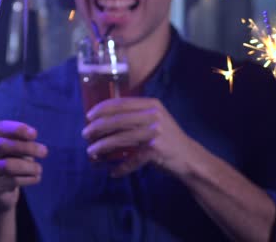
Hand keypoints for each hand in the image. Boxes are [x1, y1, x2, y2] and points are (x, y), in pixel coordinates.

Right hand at [0, 120, 46, 211]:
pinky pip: (12, 181)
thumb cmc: (10, 161)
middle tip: (45, 152)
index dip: (17, 129)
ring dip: (29, 166)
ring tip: (39, 169)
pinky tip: (36, 177)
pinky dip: (28, 178)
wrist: (0, 190)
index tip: (35, 134)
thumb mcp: (15, 148)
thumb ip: (21, 140)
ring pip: (7, 166)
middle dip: (27, 147)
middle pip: (2, 146)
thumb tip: (31, 135)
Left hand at [82, 97, 199, 177]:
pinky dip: (121, 167)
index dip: (101, 109)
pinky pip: (132, 159)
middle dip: (97, 128)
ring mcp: (155, 133)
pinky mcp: (156, 150)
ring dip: (102, 147)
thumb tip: (101, 118)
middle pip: (117, 120)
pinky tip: (113, 172)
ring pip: (120, 139)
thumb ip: (135, 115)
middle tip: (85, 134)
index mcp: (151, 105)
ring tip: (91, 152)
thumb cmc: (168, 139)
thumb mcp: (154, 119)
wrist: (190, 158)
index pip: (121, 103)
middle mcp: (154, 116)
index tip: (88, 116)